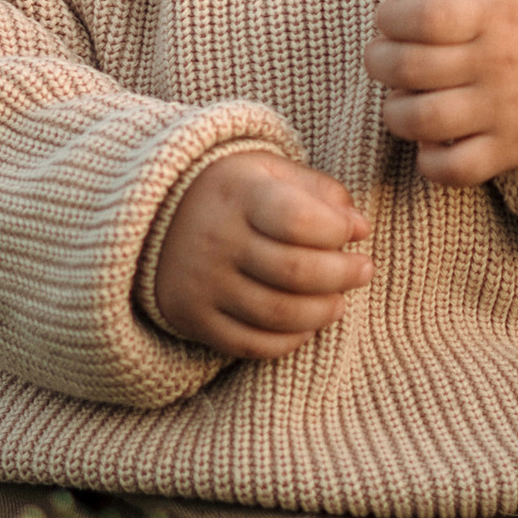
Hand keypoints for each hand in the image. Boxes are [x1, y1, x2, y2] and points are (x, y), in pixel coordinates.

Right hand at [149, 150, 371, 360]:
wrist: (153, 215)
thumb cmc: (234, 192)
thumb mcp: (271, 172)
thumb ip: (320, 192)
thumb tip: (360, 228)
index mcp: (237, 194)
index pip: (299, 221)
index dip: (337, 232)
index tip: (354, 232)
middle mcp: (214, 240)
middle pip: (295, 272)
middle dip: (343, 275)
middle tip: (363, 270)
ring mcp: (202, 284)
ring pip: (278, 314)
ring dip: (323, 311)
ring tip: (339, 300)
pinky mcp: (194, 319)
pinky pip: (252, 344)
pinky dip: (290, 340)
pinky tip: (307, 323)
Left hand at [364, 0, 517, 184]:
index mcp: (497, 14)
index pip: (426, 17)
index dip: (391, 17)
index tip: (388, 17)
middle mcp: (500, 64)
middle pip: (413, 69)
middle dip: (379, 60)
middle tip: (381, 55)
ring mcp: (505, 111)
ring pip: (424, 121)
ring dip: (395, 109)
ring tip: (400, 94)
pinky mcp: (510, 149)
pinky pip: (455, 170)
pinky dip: (429, 160)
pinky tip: (430, 136)